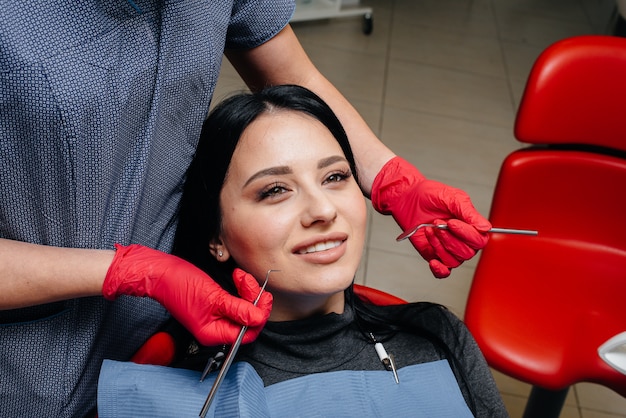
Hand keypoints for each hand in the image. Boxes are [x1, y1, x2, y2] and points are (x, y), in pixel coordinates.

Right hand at [102, 244, 271, 345]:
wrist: (160, 272)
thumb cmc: (178, 285)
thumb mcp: (214, 297)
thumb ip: (238, 309)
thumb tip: (258, 318)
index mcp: (213, 333)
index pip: (247, 333)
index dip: (258, 315)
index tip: (262, 297)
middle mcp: (215, 329)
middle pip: (248, 321)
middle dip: (254, 299)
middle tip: (248, 282)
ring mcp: (215, 317)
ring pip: (244, 309)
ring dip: (247, 291)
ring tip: (240, 276)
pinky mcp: (214, 304)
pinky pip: (235, 301)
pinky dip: (240, 289)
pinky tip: (237, 277)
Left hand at [371, 157, 491, 277]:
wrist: (408, 198)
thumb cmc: (430, 195)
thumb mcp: (452, 197)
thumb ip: (469, 212)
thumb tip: (485, 227)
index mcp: (471, 226)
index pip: (479, 240)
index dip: (466, 234)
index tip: (451, 222)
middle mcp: (462, 240)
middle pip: (467, 253)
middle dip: (449, 238)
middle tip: (437, 223)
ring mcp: (449, 249)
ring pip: (454, 261)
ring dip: (439, 246)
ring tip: (430, 229)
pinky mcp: (435, 255)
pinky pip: (444, 272)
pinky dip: (439, 270)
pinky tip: (433, 261)